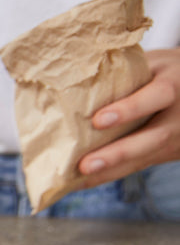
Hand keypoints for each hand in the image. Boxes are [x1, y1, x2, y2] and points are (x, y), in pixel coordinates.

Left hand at [79, 47, 179, 185]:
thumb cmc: (164, 71)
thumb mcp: (152, 63)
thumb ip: (124, 73)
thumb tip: (74, 79)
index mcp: (175, 85)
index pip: (157, 96)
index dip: (129, 109)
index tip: (98, 121)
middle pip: (154, 138)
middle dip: (118, 154)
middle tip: (84, 166)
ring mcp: (178, 138)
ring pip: (145, 158)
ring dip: (110, 171)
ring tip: (78, 179)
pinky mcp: (169, 153)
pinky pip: (140, 164)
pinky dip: (112, 173)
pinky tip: (85, 181)